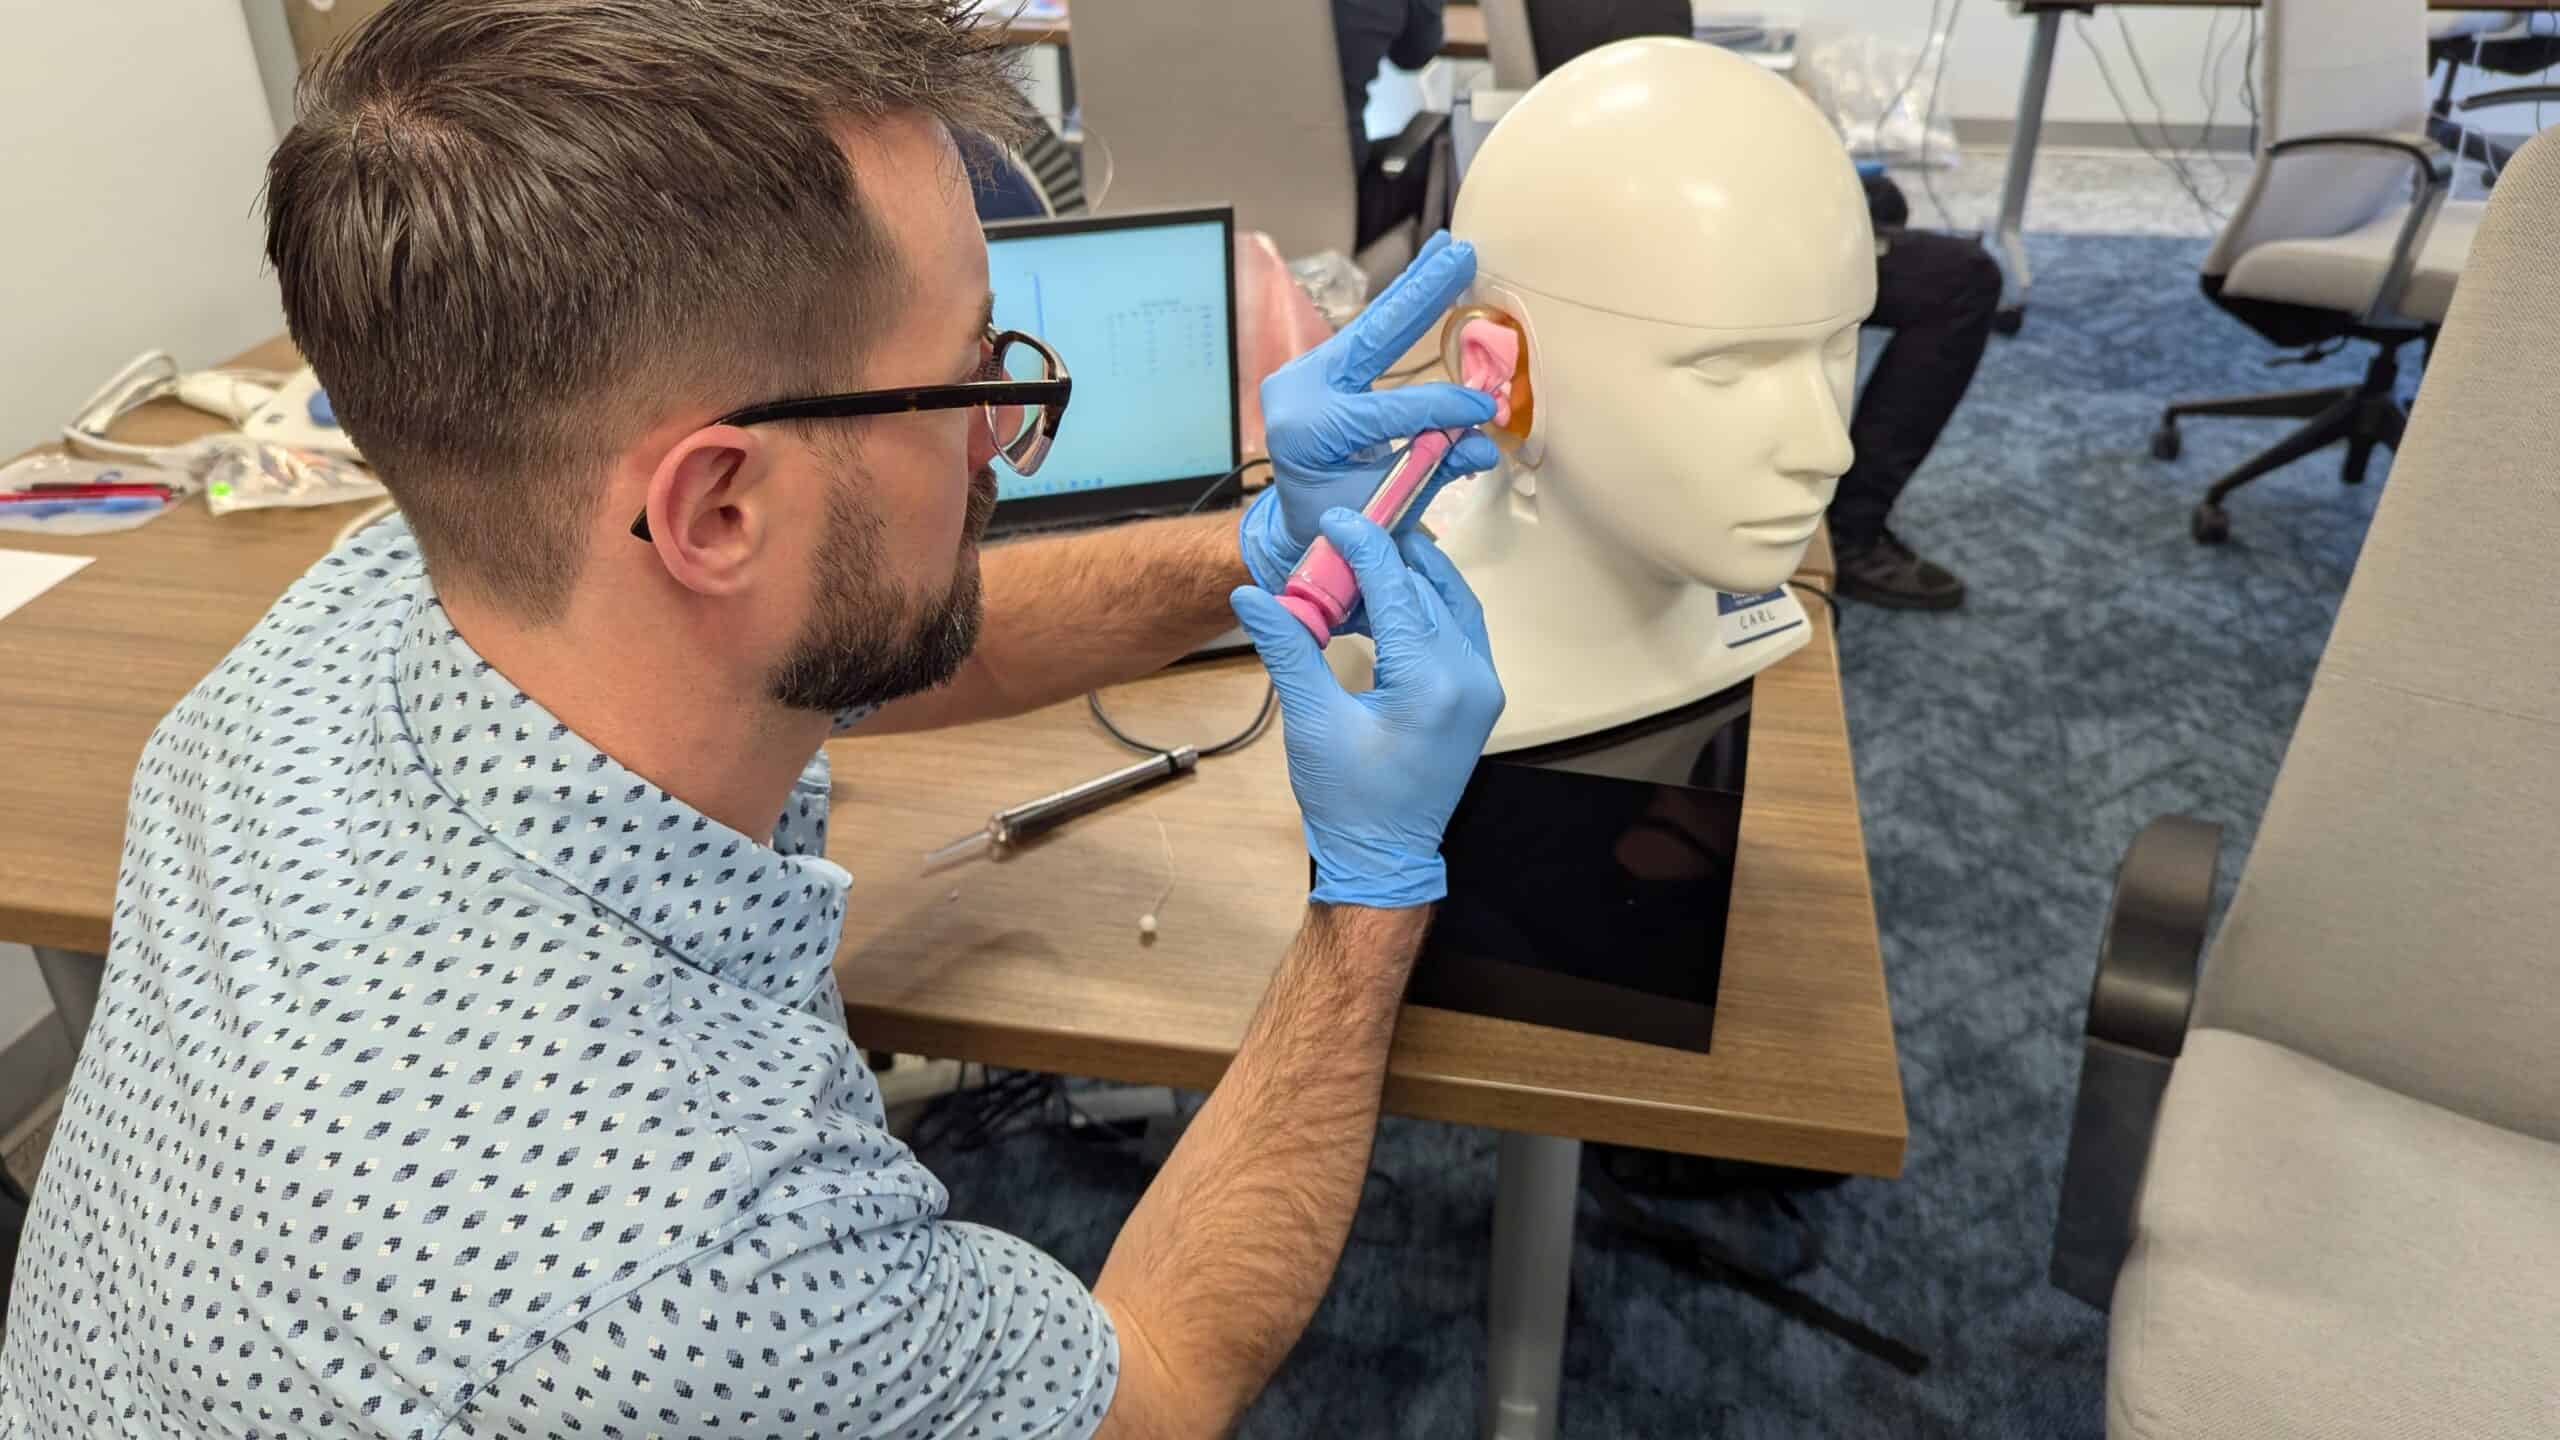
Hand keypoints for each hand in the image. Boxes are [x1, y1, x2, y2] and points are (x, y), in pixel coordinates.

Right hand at [1230, 509, 1503, 907]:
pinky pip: (1459, 628)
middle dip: (1383, 561)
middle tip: (1337, 544)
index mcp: (1432, 683)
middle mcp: (1471, 677)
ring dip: (1409, 578)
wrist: (1384, 855)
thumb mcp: (1311, 719)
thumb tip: (1250, 593)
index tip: (1336, 519)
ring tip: (1360, 565)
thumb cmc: (1347, 797)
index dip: (1364, 546)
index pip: (1398, 589)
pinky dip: (1425, 605)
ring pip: (1450, 603)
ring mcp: (1483, 686)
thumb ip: (1287, 648)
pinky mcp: (1480, 694)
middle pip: (1428, 590)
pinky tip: (1387, 601)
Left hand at [1238, 232, 1504, 610]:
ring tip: (1448, 249)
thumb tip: (1482, 445)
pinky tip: (1427, 272)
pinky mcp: (1319, 366)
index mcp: (1306, 431)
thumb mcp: (1384, 505)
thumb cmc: (1340, 520)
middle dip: (1422, 295)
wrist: (1298, 520)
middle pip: (1371, 337)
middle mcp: (1299, 390)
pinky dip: (1400, 304)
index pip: (1388, 412)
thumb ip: (1432, 470)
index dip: (1442, 409)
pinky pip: (1366, 332)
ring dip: (1414, 286)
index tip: (1487, 409)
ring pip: (1371, 325)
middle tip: (1460, 254)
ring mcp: (1305, 372)